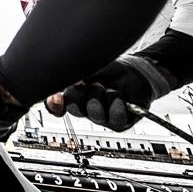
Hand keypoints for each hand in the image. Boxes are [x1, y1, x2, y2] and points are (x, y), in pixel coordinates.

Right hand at [45, 55, 172, 130]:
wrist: (137, 72)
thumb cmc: (112, 69)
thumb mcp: (88, 68)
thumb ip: (72, 76)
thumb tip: (59, 86)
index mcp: (74, 95)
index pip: (57, 105)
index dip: (55, 105)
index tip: (56, 100)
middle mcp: (86, 108)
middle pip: (74, 108)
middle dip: (80, 94)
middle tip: (87, 83)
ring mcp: (102, 117)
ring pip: (94, 113)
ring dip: (101, 96)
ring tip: (108, 87)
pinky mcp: (118, 123)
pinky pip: (114, 119)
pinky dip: (116, 104)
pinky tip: (118, 96)